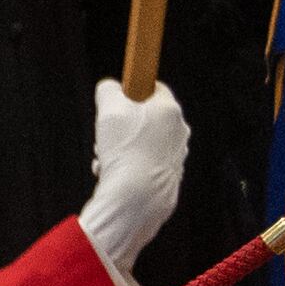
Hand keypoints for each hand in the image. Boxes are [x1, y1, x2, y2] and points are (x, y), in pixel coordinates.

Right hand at [81, 77, 188, 270]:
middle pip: (146, 116)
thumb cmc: (124, 150)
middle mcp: (179, 130)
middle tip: (105, 133)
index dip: (130, 91)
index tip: (115, 101)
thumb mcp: (108, 107)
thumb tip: (109, 88)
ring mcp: (176, 154)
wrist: (136, 198)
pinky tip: (113, 173)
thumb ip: (108, 89)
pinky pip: (144, 162)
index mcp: (170, 109)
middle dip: (121, 124)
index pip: (153, 88)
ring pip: (143, 141)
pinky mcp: (170, 175)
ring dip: (120, 146)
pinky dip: (127, 165)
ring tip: (107, 158)